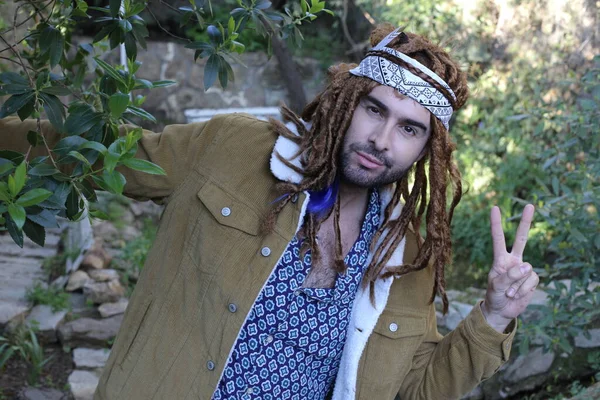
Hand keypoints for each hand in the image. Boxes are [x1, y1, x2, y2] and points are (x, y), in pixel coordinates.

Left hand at [481, 204, 539, 331]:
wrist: (502, 310)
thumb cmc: (494, 295)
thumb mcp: (495, 286)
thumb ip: (509, 275)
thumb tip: (527, 266)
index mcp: (500, 259)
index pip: (498, 239)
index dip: (496, 224)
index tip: (494, 208)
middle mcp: (513, 260)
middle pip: (521, 239)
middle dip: (525, 222)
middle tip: (529, 205)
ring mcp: (524, 269)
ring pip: (525, 271)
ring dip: (515, 285)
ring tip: (508, 293)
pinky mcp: (532, 279)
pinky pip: (531, 281)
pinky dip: (523, 289)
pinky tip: (516, 294)